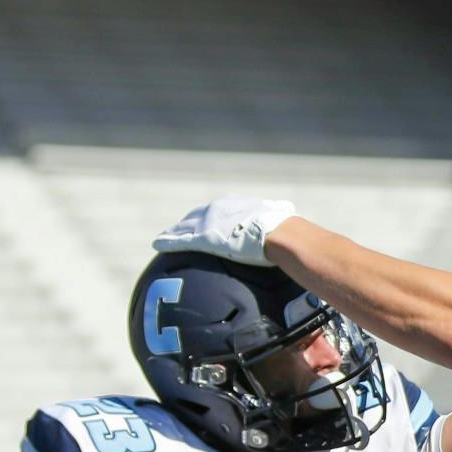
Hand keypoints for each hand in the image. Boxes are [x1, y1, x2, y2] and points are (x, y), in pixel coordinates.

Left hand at [153, 196, 298, 265]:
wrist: (280, 235)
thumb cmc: (285, 231)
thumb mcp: (282, 219)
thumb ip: (280, 221)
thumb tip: (294, 226)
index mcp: (237, 206)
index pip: (219, 211)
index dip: (210, 217)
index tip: (205, 222)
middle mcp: (220, 210)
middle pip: (198, 216)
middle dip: (188, 223)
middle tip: (179, 229)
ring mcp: (210, 223)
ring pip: (185, 227)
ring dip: (174, 232)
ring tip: (163, 238)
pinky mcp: (204, 237)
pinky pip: (180, 240)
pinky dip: (168, 241)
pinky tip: (157, 245)